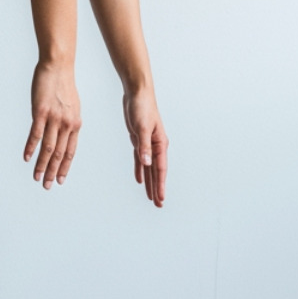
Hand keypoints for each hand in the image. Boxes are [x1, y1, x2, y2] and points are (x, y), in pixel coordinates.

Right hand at [23, 62, 80, 189]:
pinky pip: (35, 135)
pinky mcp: (41, 113)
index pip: (70, 151)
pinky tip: (26, 158)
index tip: (60, 180)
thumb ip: (68, 122)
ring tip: (36, 177)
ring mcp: (54, 119)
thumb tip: (64, 134)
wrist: (58, 67)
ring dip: (41, 165)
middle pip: (59, 154)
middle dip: (53, 172)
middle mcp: (67, 124)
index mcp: (75, 124)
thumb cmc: (63, 85)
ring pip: (48, 148)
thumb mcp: (72, 106)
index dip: (65, 167)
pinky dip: (30, 148)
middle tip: (47, 186)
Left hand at [122, 87, 167, 206]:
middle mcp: (156, 146)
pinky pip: (140, 160)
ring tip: (151, 197)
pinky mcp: (139, 140)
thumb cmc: (142, 108)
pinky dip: (140, 170)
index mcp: (160, 144)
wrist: (137, 93)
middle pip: (156, 172)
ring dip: (150, 182)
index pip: (160, 169)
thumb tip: (147, 164)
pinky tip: (139, 180)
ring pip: (149, 168)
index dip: (160, 185)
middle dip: (157, 188)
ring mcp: (148, 144)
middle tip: (158, 204)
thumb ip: (144, 146)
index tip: (161, 199)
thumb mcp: (142, 127)